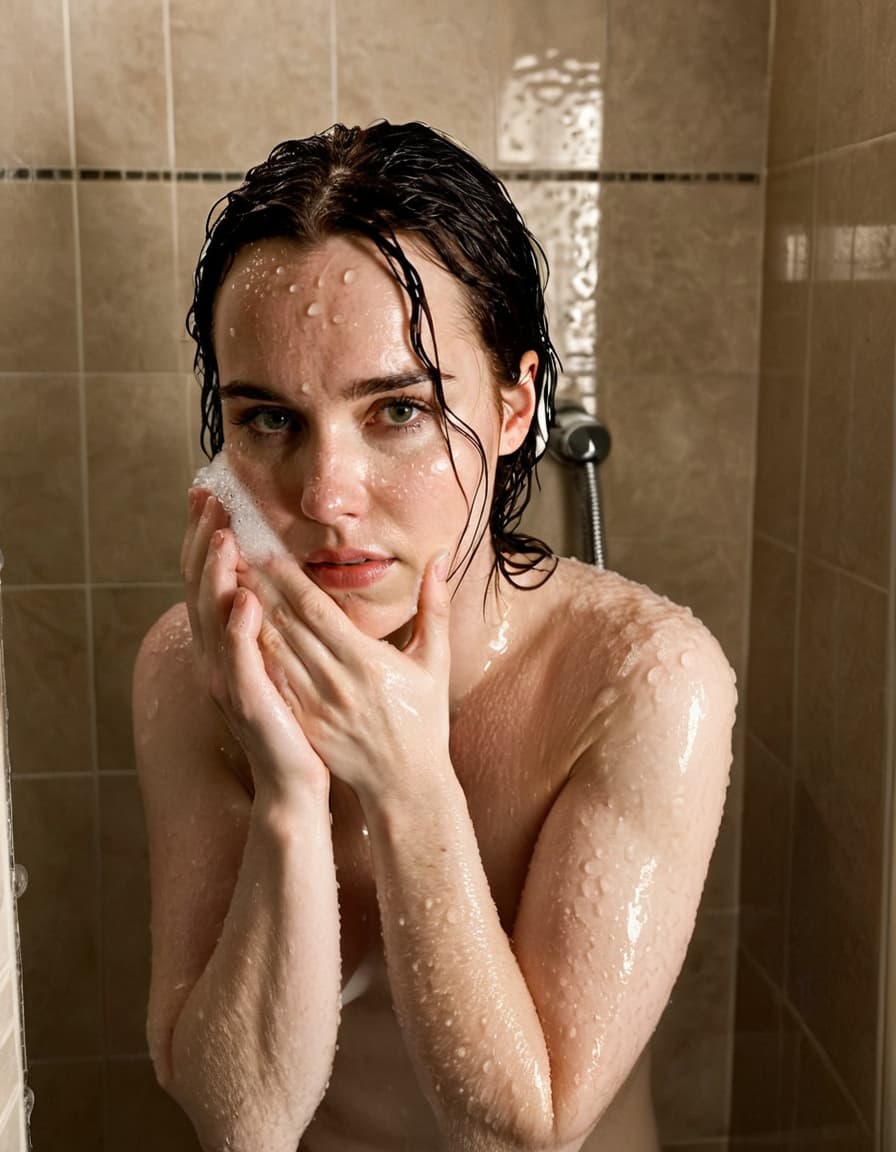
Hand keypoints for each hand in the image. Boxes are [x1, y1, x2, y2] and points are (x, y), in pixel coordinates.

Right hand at [180, 489, 328, 800]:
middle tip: (211, 500)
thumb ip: (274, 619)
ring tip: (224, 538)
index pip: (207, 578)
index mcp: (224, 643)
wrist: (295, 780)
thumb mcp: (281, 661)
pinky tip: (246, 601)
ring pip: (211, 618)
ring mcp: (226, 679)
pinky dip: (237, 631)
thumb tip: (277, 576)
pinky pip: (237, 662)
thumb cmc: (295, 720)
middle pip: (198, 588)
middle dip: (203, 541)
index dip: (202, 536)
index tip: (208, 496)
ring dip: (215, 577)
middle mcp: (215, 656)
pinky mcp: (246, 702)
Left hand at [235, 550, 452, 807]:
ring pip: (274, 652)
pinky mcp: (304, 724)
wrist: (406, 782)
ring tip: (231, 585)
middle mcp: (337, 682)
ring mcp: (316, 706)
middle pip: (288, 626)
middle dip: (260, 587)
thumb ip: (435, 607)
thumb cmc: (424, 718)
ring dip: (249, 616)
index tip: (270, 553)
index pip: (317, 610)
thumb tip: (438, 558)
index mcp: (367, 662)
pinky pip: (274, 682)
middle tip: (237, 555)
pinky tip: (240, 632)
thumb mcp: (436, 661)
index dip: (289, 580)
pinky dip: (255, 655)